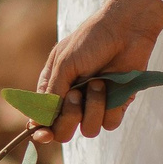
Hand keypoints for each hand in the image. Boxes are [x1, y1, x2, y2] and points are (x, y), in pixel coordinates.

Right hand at [31, 0, 162, 143]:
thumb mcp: (64, 64)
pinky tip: (113, 85)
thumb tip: (36, 121)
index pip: (43, 120)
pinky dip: (112, 107)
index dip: (42, 131)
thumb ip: (51, 93)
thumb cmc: (91, 40)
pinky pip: (110, 123)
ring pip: (88, 130)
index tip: (44, 134)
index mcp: (54, 90)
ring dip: (93, 108)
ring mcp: (95, 104)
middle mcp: (73, 101)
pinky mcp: (117, 105)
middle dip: (69, 117)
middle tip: (76, 95)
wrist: (126, 29)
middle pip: (63, 132)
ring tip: (99, 82)